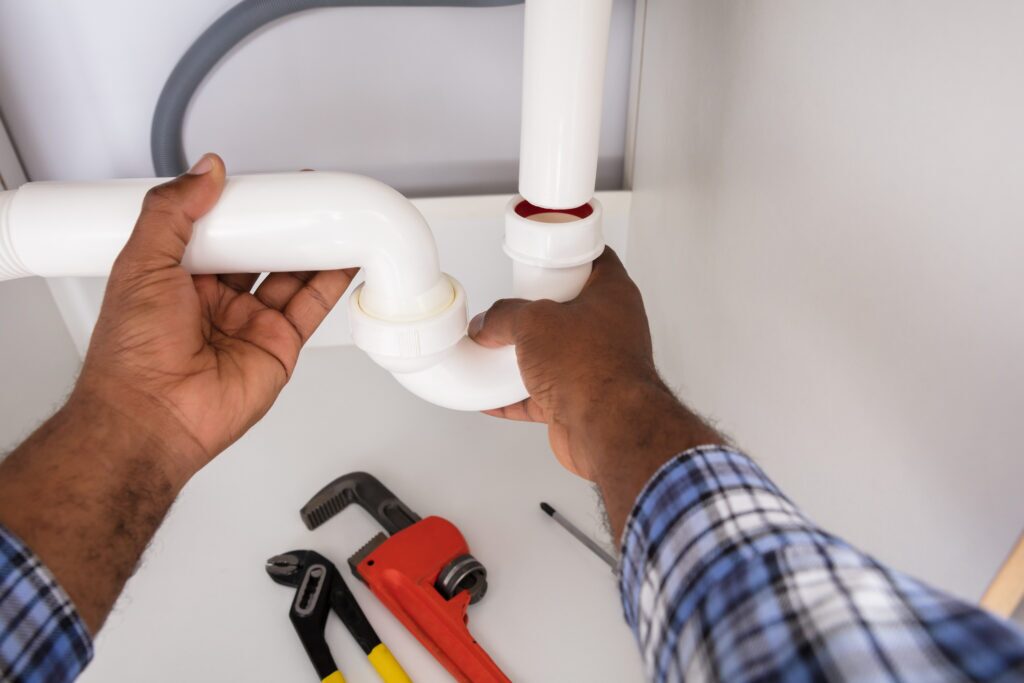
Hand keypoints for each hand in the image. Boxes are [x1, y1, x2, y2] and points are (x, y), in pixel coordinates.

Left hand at [73, 154, 355, 481]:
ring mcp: (250, 322)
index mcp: (178, 276)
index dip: (243, 206)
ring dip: (314, 246)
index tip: (264, 184)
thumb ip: (171, 212)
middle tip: (306, 196)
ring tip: (335, 217)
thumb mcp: (140, 262)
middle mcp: (216, 299)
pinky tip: (345, 256)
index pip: (219, 229)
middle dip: (284, 224)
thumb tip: (204, 172)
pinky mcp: (279, 344)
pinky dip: (333, 280)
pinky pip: (312, 306)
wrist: (152, 415)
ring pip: (292, 274)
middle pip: (262, 250)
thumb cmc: (132, 356)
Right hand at [470, 248, 722, 535]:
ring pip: (556, 353)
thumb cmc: (593, 368)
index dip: (570, 254)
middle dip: (538, 312)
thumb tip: (488, 323)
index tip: (546, 255)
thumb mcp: (533, 322)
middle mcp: (611, 328)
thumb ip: (505, 316)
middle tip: (514, 306)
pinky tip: (493, 398)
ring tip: (496, 350)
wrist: (607, 427)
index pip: (595, 259)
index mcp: (613, 294)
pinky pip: (543, 394)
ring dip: (525, 356)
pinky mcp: (583, 400)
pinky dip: (516, 396)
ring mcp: (598, 365)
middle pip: (570, 309)